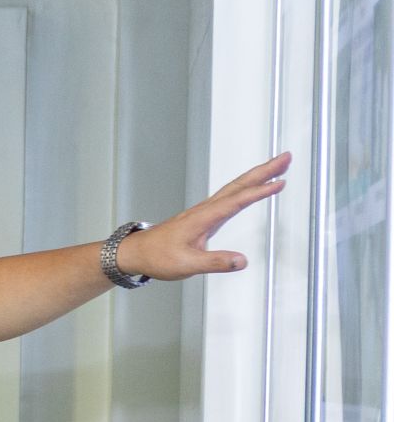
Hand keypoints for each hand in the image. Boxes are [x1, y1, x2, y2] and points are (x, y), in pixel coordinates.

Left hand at [118, 152, 288, 281]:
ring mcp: (204, 210)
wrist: (136, 253)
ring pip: (235, 187)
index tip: (279, 183)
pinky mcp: (203, 215)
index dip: (258, 192)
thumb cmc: (157, 257)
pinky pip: (229, 195)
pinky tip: (252, 187)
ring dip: (257, 174)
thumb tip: (241, 261)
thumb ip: (215, 262)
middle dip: (264, 170)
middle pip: (239, 185)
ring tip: (278, 166)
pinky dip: (245, 187)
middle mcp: (205, 209)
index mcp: (203, 218)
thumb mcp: (187, 264)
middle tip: (286, 158)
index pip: (236, 201)